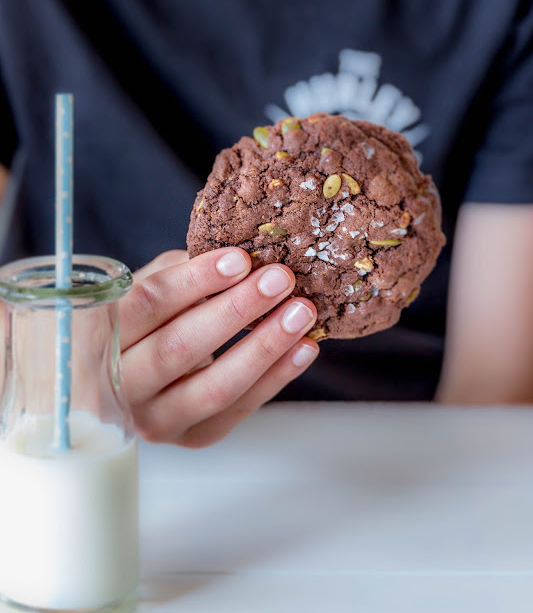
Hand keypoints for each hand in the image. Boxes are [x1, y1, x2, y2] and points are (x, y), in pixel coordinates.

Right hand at [119, 248, 318, 446]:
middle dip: (236, 310)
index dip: (194, 281)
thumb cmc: (146, 318)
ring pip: (213, 387)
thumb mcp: (149, 285)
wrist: (133, 375)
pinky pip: (237, 410)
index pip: (147, 305)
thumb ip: (181, 270)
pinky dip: (275, 378)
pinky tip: (303, 348)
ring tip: (300, 312)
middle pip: (179, 348)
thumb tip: (240, 256)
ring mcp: (153, 420)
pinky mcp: (189, 438)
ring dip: (264, 346)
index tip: (239, 258)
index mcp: (100, 336)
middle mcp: (119, 386)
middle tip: (279, 279)